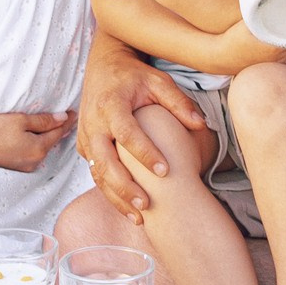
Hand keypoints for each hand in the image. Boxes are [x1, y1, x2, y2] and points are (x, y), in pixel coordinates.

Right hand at [0, 108, 73, 172]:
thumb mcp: (21, 120)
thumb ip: (44, 121)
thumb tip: (63, 118)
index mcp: (39, 149)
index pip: (58, 132)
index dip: (67, 122)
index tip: (75, 113)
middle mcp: (34, 161)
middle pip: (51, 142)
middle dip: (59, 130)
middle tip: (69, 118)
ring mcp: (24, 166)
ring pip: (41, 149)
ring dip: (47, 138)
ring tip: (54, 127)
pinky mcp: (15, 166)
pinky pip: (32, 153)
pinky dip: (36, 144)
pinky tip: (35, 139)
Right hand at [76, 39, 205, 216]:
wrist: (102, 67)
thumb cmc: (133, 76)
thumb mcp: (157, 81)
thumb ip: (178, 102)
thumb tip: (200, 124)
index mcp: (111, 105)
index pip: (127, 133)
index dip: (145, 153)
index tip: (166, 171)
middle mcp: (94, 123)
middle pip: (104, 161)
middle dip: (124, 186)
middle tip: (147, 205)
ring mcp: (86, 137)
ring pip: (97, 173)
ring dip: (116, 197)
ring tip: (139, 217)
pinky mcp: (84, 147)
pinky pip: (96, 174)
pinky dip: (111, 193)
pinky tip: (128, 209)